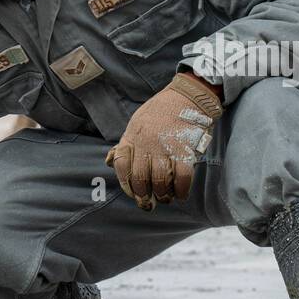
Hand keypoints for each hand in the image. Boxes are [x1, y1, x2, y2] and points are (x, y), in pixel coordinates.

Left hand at [106, 72, 222, 209]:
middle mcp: (146, 143)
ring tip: (165, 198)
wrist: (188, 95)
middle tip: (148, 204)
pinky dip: (181, 189)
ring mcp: (166, 146)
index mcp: (133, 137)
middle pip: (140, 177)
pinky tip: (181, 194)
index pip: (122, 165)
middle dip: (143, 195)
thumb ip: (126, 143)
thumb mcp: (136, 123)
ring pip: (159, 179)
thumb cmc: (160, 111)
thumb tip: (110, 162)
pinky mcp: (186, 149)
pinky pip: (182, 176)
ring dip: (162, 194)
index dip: (125, 184)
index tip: (133, 193)